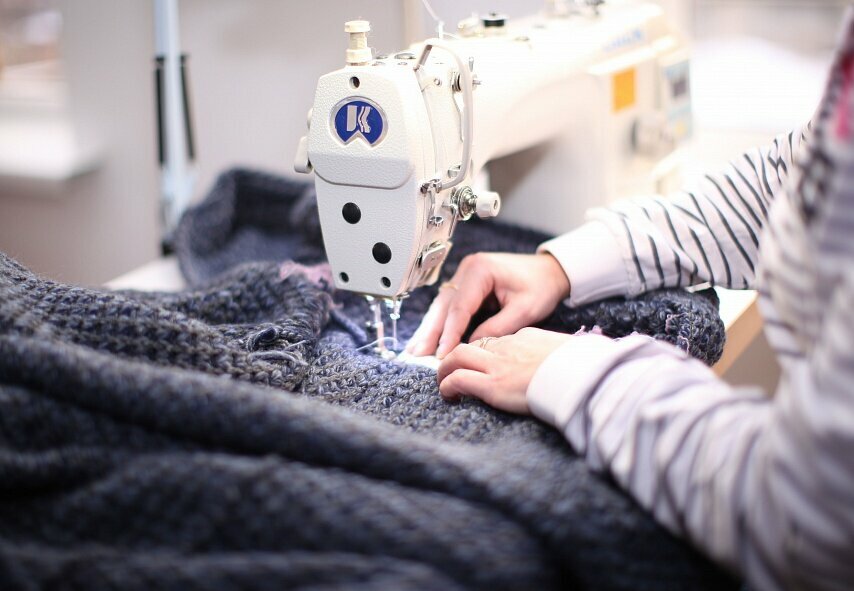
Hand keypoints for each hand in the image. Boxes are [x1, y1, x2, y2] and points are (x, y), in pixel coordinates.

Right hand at [406, 252, 570, 358]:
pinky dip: (439, 324)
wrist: (550, 271)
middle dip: (430, 332)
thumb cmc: (541, 286)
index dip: (449, 333)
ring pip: (442, 306)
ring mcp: (464, 275)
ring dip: (430, 329)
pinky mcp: (466, 284)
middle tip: (416, 355)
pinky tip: (427, 339)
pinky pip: (449, 306)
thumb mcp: (524, 310)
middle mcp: (467, 269)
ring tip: (415, 350)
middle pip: (444, 305)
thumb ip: (497, 328)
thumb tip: (471, 346)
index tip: (442, 355)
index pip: (459, 307)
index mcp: (480, 270)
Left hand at [436, 327, 573, 414]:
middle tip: (450, 370)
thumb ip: (552, 355)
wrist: (580, 376)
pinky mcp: (492, 385)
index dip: (483, 354)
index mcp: (525, 337)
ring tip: (443, 383)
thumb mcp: (565, 353)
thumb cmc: (581, 368)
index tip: (481, 365)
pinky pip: (458, 380)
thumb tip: (558, 363)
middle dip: (456, 356)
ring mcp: (497, 365)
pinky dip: (447, 386)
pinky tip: (448, 395)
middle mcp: (507, 347)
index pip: (495, 342)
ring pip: (457, 357)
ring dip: (445, 369)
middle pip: (471, 345)